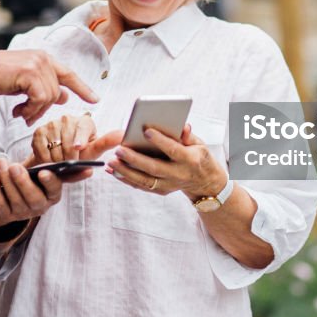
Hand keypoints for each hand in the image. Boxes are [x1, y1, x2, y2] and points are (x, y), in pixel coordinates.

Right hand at [0, 49, 97, 124]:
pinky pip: (40, 98)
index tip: (95, 100)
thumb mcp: (26, 84)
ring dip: (35, 111)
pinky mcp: (30, 72)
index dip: (82, 88)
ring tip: (21, 115)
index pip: (69, 74)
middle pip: (57, 91)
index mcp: (44, 58)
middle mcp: (43, 58)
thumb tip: (65, 97)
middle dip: (43, 109)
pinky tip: (18, 112)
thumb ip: (45, 87)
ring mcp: (37, 64)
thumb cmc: (0, 78)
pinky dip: (31, 110)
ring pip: (49, 97)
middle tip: (28, 118)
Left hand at [0, 156, 63, 229]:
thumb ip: (38, 166)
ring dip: (6, 179)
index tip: (42, 172)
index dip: (49, 182)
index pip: (54, 189)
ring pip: (15, 199)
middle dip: (23, 182)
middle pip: (34, 199)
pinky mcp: (5, 215)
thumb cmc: (26, 180)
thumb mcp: (36, 174)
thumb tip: (39, 154)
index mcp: (51, 194)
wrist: (7, 200)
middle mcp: (39, 206)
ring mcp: (22, 213)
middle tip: (14, 167)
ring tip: (1, 163)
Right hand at [25, 114, 122, 164]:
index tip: (79, 147)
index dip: (80, 138)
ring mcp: (52, 123)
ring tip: (61, 163)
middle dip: (69, 156)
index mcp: (84, 121)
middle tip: (70, 164)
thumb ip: (107, 143)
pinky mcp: (39, 130)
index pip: (83, 128)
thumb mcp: (93, 151)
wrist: (58, 159)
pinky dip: (46, 159)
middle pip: (68, 140)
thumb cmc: (79, 154)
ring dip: (57, 159)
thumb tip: (123, 134)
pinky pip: (42, 148)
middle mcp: (67, 118)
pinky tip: (50, 161)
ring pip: (54, 146)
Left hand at [106, 124, 226, 199]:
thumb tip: (182, 125)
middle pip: (154, 168)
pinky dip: (125, 179)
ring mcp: (169, 185)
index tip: (146, 130)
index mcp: (189, 160)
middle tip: (119, 149)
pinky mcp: (161, 191)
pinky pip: (141, 186)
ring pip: (144, 180)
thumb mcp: (200, 144)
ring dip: (125, 172)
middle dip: (135, 159)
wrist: (205, 183)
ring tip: (110, 162)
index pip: (173, 150)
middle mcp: (178, 175)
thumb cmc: (198, 156)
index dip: (161, 141)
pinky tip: (113, 171)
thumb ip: (188, 135)